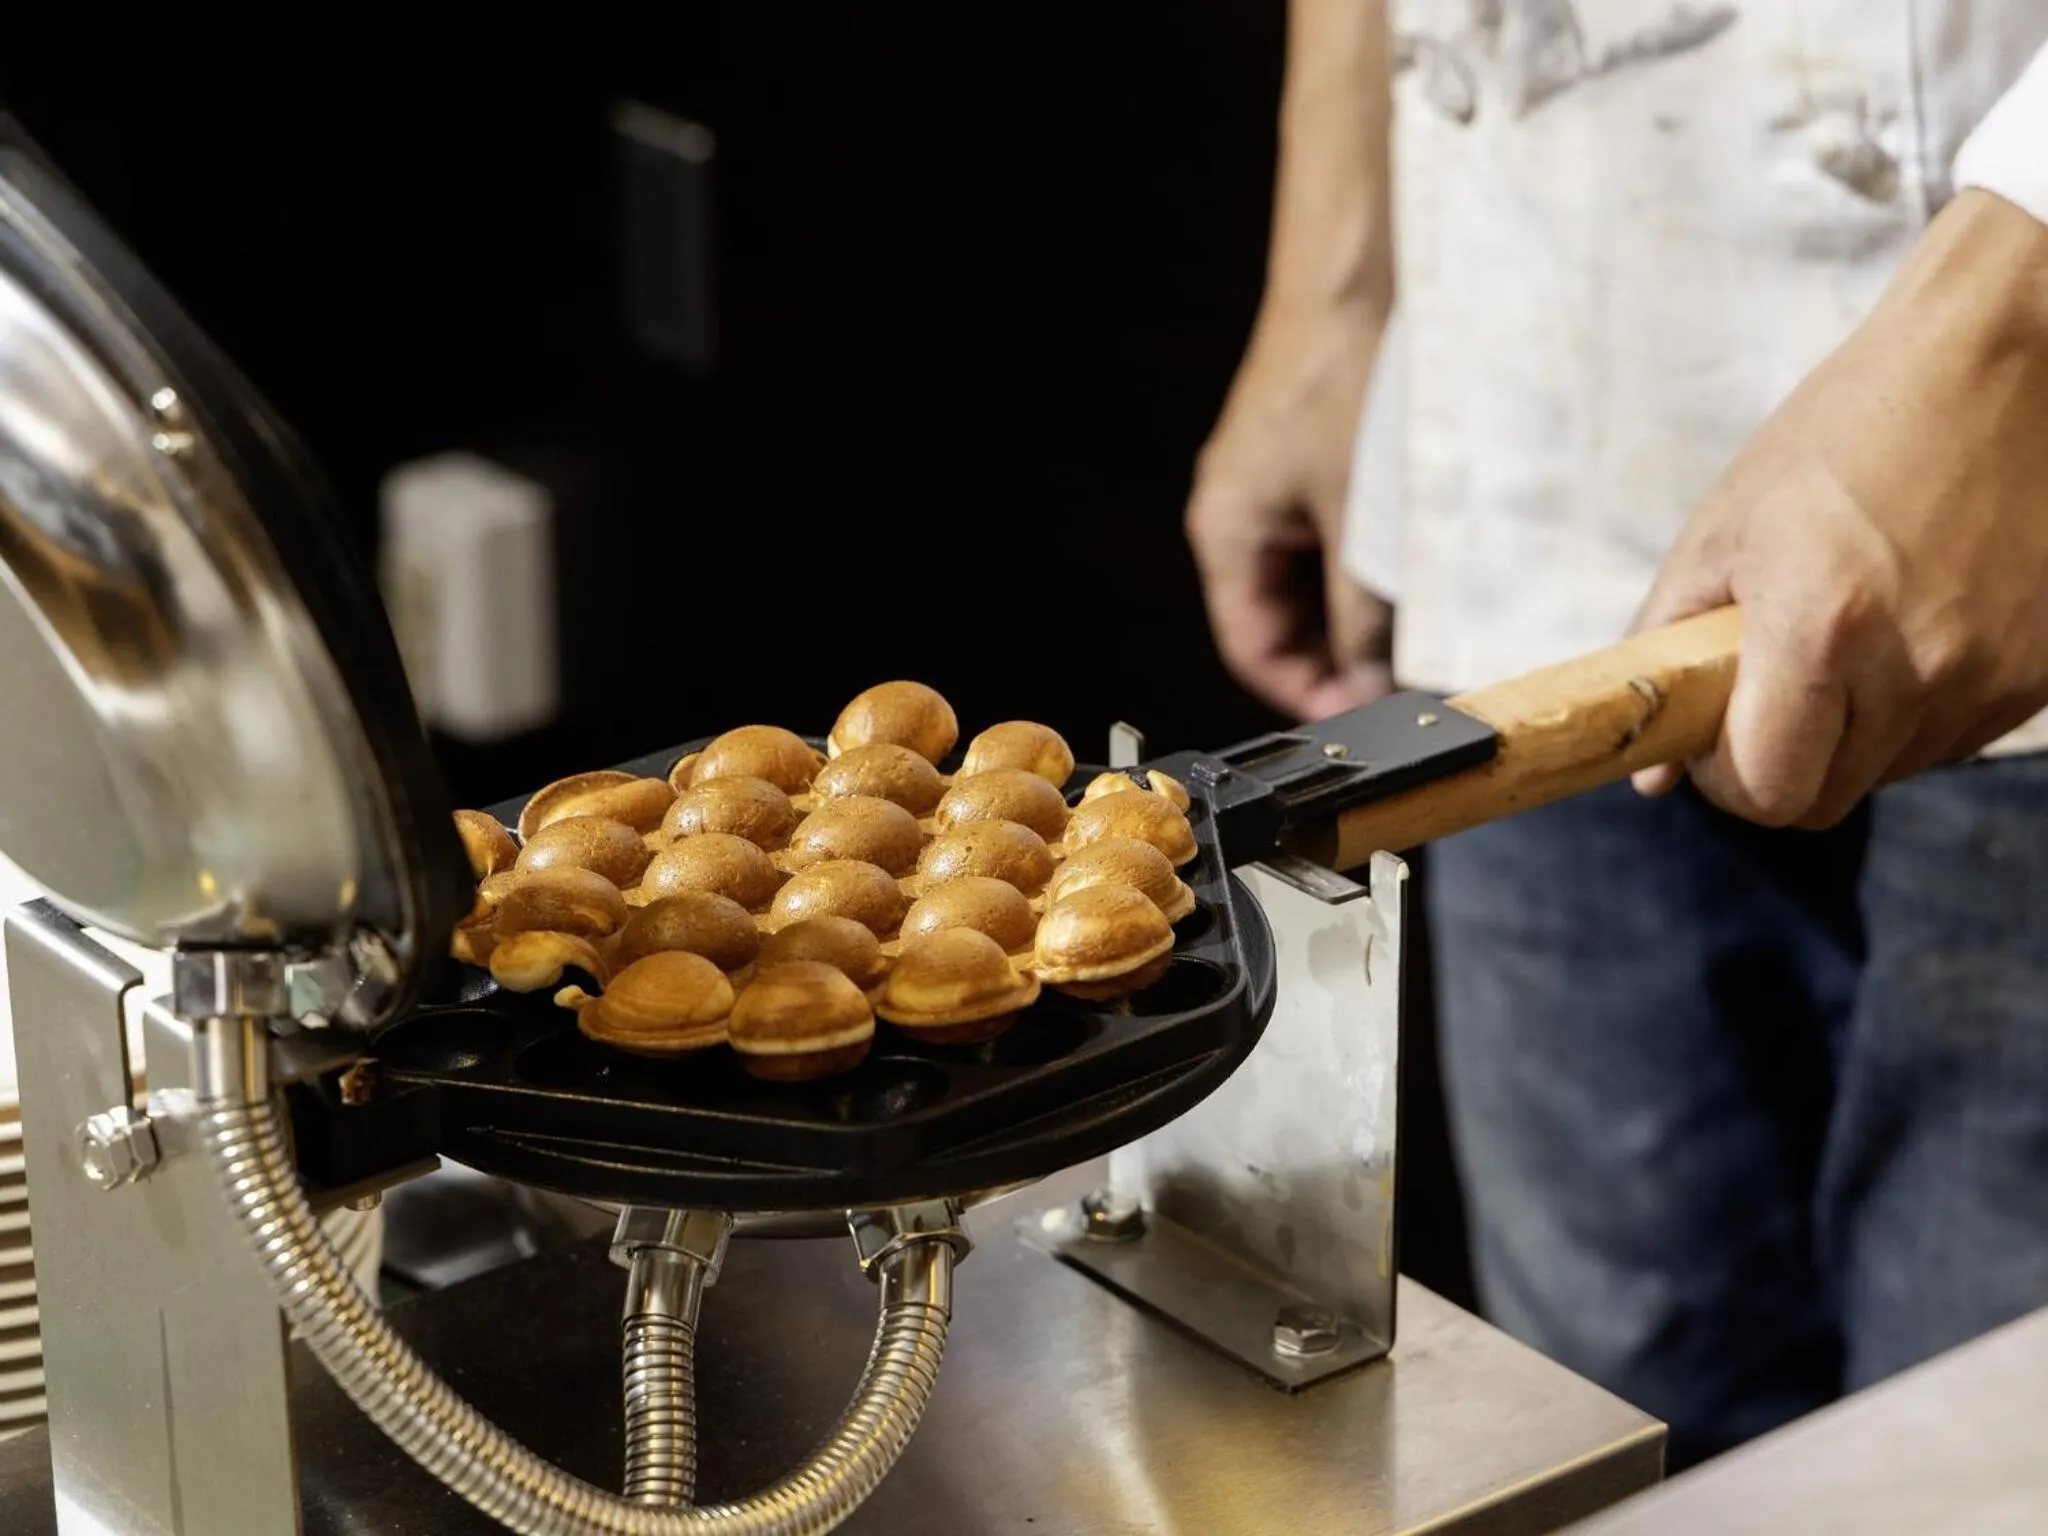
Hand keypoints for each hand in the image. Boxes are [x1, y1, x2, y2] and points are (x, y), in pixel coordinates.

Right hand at [1186, 298, 1393, 718]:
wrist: (1360, 273)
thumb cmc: (1343, 378)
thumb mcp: (1361, 521)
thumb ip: (1367, 614)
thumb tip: (1379, 681)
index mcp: (1226, 531)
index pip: (1255, 647)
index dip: (1308, 692)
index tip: (1365, 716)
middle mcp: (1242, 512)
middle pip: (1285, 618)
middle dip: (1342, 655)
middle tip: (1406, 680)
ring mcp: (1277, 484)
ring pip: (1317, 579)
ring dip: (1364, 609)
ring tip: (1421, 629)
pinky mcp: (1314, 458)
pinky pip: (1337, 534)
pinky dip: (1372, 563)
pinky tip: (1420, 570)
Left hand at [1631, 190, 2047, 827]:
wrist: (1997, 366)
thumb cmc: (1843, 436)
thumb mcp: (1722, 532)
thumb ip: (1671, 656)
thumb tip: (1653, 774)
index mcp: (1822, 628)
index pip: (1766, 793)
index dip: (1726, 780)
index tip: (1716, 734)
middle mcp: (1918, 668)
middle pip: (1825, 800)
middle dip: (1782, 761)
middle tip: (1770, 683)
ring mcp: (1992, 677)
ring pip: (1888, 771)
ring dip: (1851, 732)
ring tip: (1848, 630)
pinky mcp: (2043, 675)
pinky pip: (1952, 735)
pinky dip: (1915, 706)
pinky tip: (1909, 622)